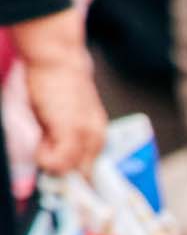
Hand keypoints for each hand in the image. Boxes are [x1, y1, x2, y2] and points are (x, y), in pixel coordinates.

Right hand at [11, 7, 106, 173]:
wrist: (58, 58)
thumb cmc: (57, 80)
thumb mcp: (64, 115)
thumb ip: (64, 137)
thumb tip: (53, 159)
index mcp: (97, 135)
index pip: (89, 170)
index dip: (70, 173)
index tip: (56, 170)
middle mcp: (97, 139)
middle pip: (82, 176)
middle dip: (61, 170)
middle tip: (45, 149)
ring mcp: (87, 138)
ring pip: (68, 171)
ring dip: (51, 160)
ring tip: (43, 134)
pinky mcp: (73, 134)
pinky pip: (58, 164)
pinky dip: (45, 157)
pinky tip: (41, 136)